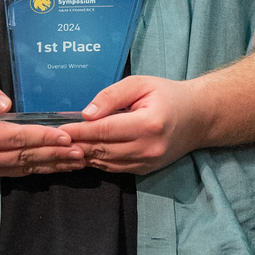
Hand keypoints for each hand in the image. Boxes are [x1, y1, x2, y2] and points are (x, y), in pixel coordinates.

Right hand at [0, 70, 86, 177]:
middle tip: (82, 151)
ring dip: (51, 165)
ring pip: (23, 168)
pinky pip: (17, 172)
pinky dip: (40, 169)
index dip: (42, 137)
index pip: (15, 137)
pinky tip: (59, 166)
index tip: (66, 136)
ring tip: (78, 161)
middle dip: (54, 154)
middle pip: (23, 156)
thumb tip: (6, 103)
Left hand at [60, 75, 213, 174]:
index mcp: (148, 123)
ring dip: (85, 155)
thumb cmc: (168, 95)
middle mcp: (148, 147)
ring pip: (106, 163)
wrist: (198, 117)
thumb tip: (86, 114)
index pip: (105, 130)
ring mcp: (148, 162)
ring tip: (67, 147)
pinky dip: (98, 161)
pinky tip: (87, 152)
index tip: (60, 130)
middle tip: (56, 140)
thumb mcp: (141, 84)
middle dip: (77, 144)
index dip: (80, 131)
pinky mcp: (146, 170)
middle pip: (102, 149)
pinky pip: (115, 168)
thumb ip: (112, 96)